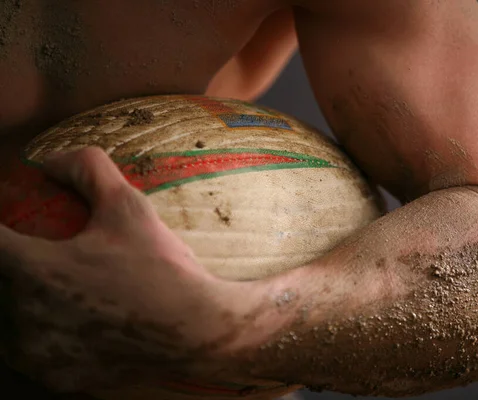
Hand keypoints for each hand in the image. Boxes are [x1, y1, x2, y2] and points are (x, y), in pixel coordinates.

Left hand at [0, 147, 245, 392]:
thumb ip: (86, 169)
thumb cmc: (160, 268)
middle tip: (42, 257)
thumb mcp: (128, 207)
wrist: (197, 329)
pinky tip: (66, 325)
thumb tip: (49, 161)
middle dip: (13, 266)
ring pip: (8, 323)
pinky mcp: (55, 378)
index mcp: (32, 270)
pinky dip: (39, 336)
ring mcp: (37, 354)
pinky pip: (30, 354)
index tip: (12, 225)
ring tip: (56, 290)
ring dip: (20, 301)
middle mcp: (22, 316)